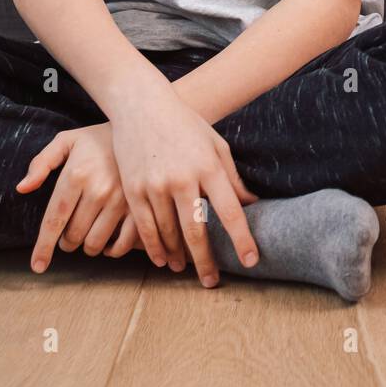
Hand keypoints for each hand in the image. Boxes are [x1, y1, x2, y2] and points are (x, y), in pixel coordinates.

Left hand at [18, 122, 130, 272]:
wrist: (139, 130)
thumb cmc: (96, 139)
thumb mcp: (66, 141)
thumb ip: (41, 163)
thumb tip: (22, 189)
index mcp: (76, 174)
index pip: (54, 220)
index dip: (43, 246)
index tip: (37, 266)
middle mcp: (98, 189)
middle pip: (74, 235)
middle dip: (66, 242)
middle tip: (68, 235)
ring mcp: (121, 200)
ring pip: (96, 243)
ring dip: (87, 246)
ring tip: (87, 235)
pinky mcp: (139, 207)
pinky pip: (123, 243)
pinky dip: (113, 250)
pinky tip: (108, 243)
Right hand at [109, 80, 258, 287]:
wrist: (141, 104)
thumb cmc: (185, 123)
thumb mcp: (215, 144)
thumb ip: (232, 177)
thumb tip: (251, 204)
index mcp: (209, 167)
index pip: (230, 211)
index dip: (242, 240)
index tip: (251, 261)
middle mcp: (183, 178)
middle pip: (197, 232)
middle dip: (206, 262)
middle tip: (211, 282)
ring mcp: (155, 185)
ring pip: (169, 234)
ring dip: (179, 257)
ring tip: (185, 270)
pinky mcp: (134, 189)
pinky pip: (145, 227)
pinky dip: (154, 248)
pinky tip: (161, 259)